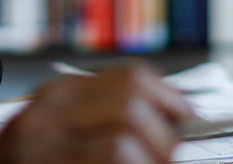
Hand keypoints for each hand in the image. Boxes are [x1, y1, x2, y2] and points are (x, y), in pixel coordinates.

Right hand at [0, 64, 193, 163]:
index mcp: (58, 95)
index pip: (132, 77)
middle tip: (164, 157)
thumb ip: (102, 118)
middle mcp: (50, 112)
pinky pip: (115, 159)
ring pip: (128, 136)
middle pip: (135, 102)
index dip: (170, 98)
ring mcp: (46, 143)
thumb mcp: (56, 131)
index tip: (186, 118)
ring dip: (151, 159)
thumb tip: (171, 119)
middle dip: (164, 134)